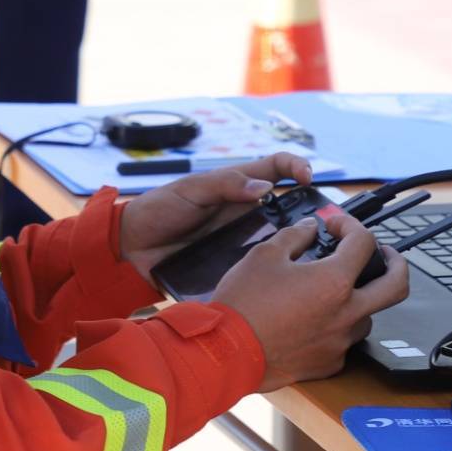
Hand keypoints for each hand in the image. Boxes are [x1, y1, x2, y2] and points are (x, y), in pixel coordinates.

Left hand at [117, 153, 314, 279]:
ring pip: (277, 243)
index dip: (296, 167)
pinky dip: (268, 275)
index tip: (308, 178)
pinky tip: (278, 284)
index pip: (276, 168)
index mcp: (238, 186)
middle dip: (306, 214)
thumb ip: (225, 185)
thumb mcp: (191, 190)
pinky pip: (255, 270)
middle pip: (286, 210)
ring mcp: (240, 241)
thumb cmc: (160, 208)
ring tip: (306, 258)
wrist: (132, 247)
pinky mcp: (231, 266)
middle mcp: (245, 213)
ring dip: (292, 248)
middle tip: (319, 225)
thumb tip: (264, 188)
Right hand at [212, 211, 410, 391]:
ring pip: (368, 315)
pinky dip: (336, 326)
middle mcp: (346, 313)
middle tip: (383, 254)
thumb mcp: (265, 255)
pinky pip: (344, 341)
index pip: (363, 243)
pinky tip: (315, 319)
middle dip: (396, 263)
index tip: (335, 225)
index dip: (350, 226)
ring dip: (359, 298)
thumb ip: (295, 236)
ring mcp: (340, 342)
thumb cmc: (243, 303)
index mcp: (334, 281)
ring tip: (336, 289)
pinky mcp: (329, 363)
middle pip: (396, 286)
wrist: (226, 352)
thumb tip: (310, 228)